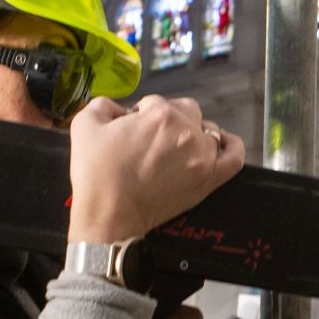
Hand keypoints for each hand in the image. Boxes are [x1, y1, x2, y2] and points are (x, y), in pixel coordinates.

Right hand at [67, 95, 244, 244]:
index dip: (142, 115)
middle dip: (168, 120)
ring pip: (207, 131)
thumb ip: (103, 104)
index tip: (133, 131)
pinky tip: (223, 143)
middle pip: (185, 112)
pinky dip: (232, 146)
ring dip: (192, 133)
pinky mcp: (209, 180)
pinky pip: (234, 157)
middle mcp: (186, 131)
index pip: (156, 103)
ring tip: (174, 148)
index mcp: (160, 114)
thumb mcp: (84, 125)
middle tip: (150, 141)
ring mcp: (202, 157)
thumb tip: (119, 108)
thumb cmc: (96, 173)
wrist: (109, 216)